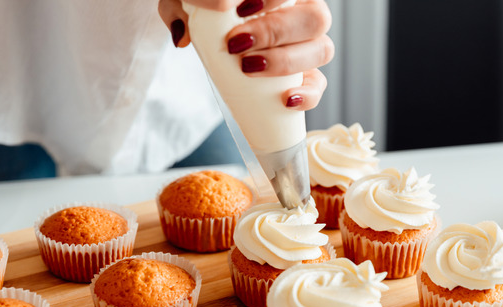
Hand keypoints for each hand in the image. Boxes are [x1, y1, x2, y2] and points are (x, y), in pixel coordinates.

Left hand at [158, 0, 333, 110]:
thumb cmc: (206, 12)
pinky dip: (308, 94)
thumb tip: (184, 36)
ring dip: (287, 61)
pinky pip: (318, 86)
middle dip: (276, 32)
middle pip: (316, 18)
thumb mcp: (185, 3)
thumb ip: (180, 8)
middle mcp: (303, 15)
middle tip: (237, 44)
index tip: (240, 11)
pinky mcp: (305, 78)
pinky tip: (287, 100)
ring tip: (248, 68)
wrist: (209, 40)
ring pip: (322, 49)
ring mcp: (307, 47)